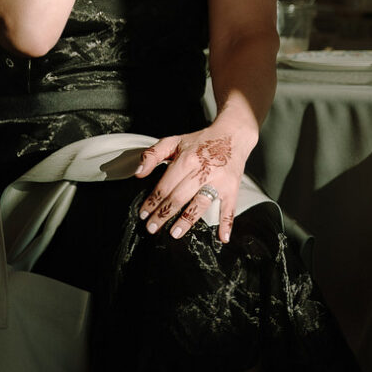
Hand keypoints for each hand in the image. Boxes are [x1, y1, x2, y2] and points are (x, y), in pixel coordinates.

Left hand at [135, 125, 249, 243]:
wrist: (232, 134)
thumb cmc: (200, 141)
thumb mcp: (174, 141)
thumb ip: (153, 154)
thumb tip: (138, 172)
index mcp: (186, 159)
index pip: (165, 185)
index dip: (152, 201)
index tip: (143, 214)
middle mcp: (202, 171)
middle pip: (179, 197)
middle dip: (163, 214)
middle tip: (152, 228)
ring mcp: (218, 181)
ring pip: (200, 204)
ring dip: (186, 221)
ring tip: (174, 233)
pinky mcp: (232, 187)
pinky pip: (229, 208)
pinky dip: (227, 223)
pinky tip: (222, 237)